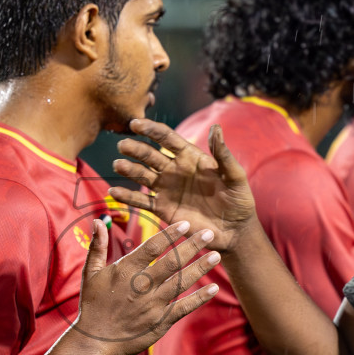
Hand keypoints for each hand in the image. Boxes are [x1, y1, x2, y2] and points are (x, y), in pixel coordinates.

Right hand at [73, 218, 221, 354]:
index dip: (170, 234)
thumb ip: (97, 246)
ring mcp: (152, 304)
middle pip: (172, 262)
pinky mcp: (160, 321)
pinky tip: (214, 289)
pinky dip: (199, 298)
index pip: (152, 247)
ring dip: (200, 268)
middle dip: (192, 246)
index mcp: (125, 270)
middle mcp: (141, 286)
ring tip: (216, 255)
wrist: (94, 342)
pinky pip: (183, 307)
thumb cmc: (93, 305)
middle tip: (209, 233)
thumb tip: (98, 221)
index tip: (185, 223)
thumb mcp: (90, 273)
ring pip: (182, 282)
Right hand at [111, 121, 257, 252]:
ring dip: (129, 169)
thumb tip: (216, 128)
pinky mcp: (162, 209)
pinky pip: (141, 200)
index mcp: (190, 157)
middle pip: (150, 155)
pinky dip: (127, 196)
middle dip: (136, 149)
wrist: (234, 230)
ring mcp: (166, 189)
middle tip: (123, 145)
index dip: (151, 130)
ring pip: (142, 175)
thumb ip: (224, 154)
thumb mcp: (235, 176)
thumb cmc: (239, 200)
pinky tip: (114, 193)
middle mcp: (174, 170)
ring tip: (118, 165)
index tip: (136, 124)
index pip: (167, 138)